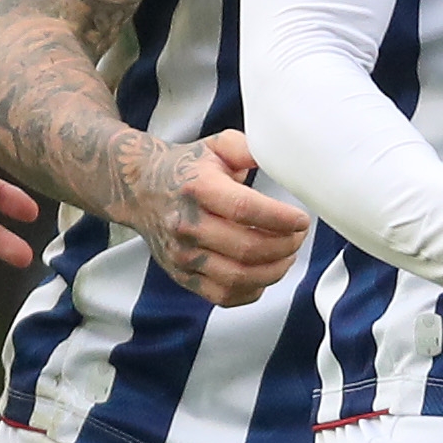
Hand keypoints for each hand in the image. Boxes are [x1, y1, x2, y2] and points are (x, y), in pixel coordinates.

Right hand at [141, 130, 314, 306]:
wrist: (140, 188)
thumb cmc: (189, 168)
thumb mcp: (218, 146)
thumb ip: (251, 149)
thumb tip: (284, 159)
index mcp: (198, 189)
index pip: (245, 210)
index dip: (281, 219)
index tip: (302, 219)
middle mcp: (187, 225)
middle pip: (247, 249)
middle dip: (285, 246)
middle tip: (298, 237)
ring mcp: (182, 255)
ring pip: (238, 277)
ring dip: (274, 270)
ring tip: (287, 255)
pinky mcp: (181, 276)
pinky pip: (224, 296)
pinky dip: (253, 290)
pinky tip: (264, 273)